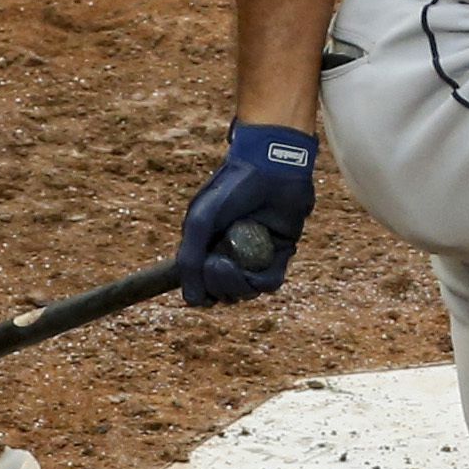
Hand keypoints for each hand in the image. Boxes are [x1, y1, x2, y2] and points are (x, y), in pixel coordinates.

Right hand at [178, 123, 316, 304]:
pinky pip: (270, 283)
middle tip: (218, 262)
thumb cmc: (232, 189)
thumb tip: (191, 301)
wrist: (271, 167)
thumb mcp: (201, 222)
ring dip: (238, 286)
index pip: (201, 288)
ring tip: (232, 264)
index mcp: (206, 246)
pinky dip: (263, 279)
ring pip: (246, 293)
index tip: (202, 276)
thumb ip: (189, 260)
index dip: (201, 292)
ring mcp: (255, 256)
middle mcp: (230, 254)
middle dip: (218, 286)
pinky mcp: (279, 253)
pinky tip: (253, 261)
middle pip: (222, 294)